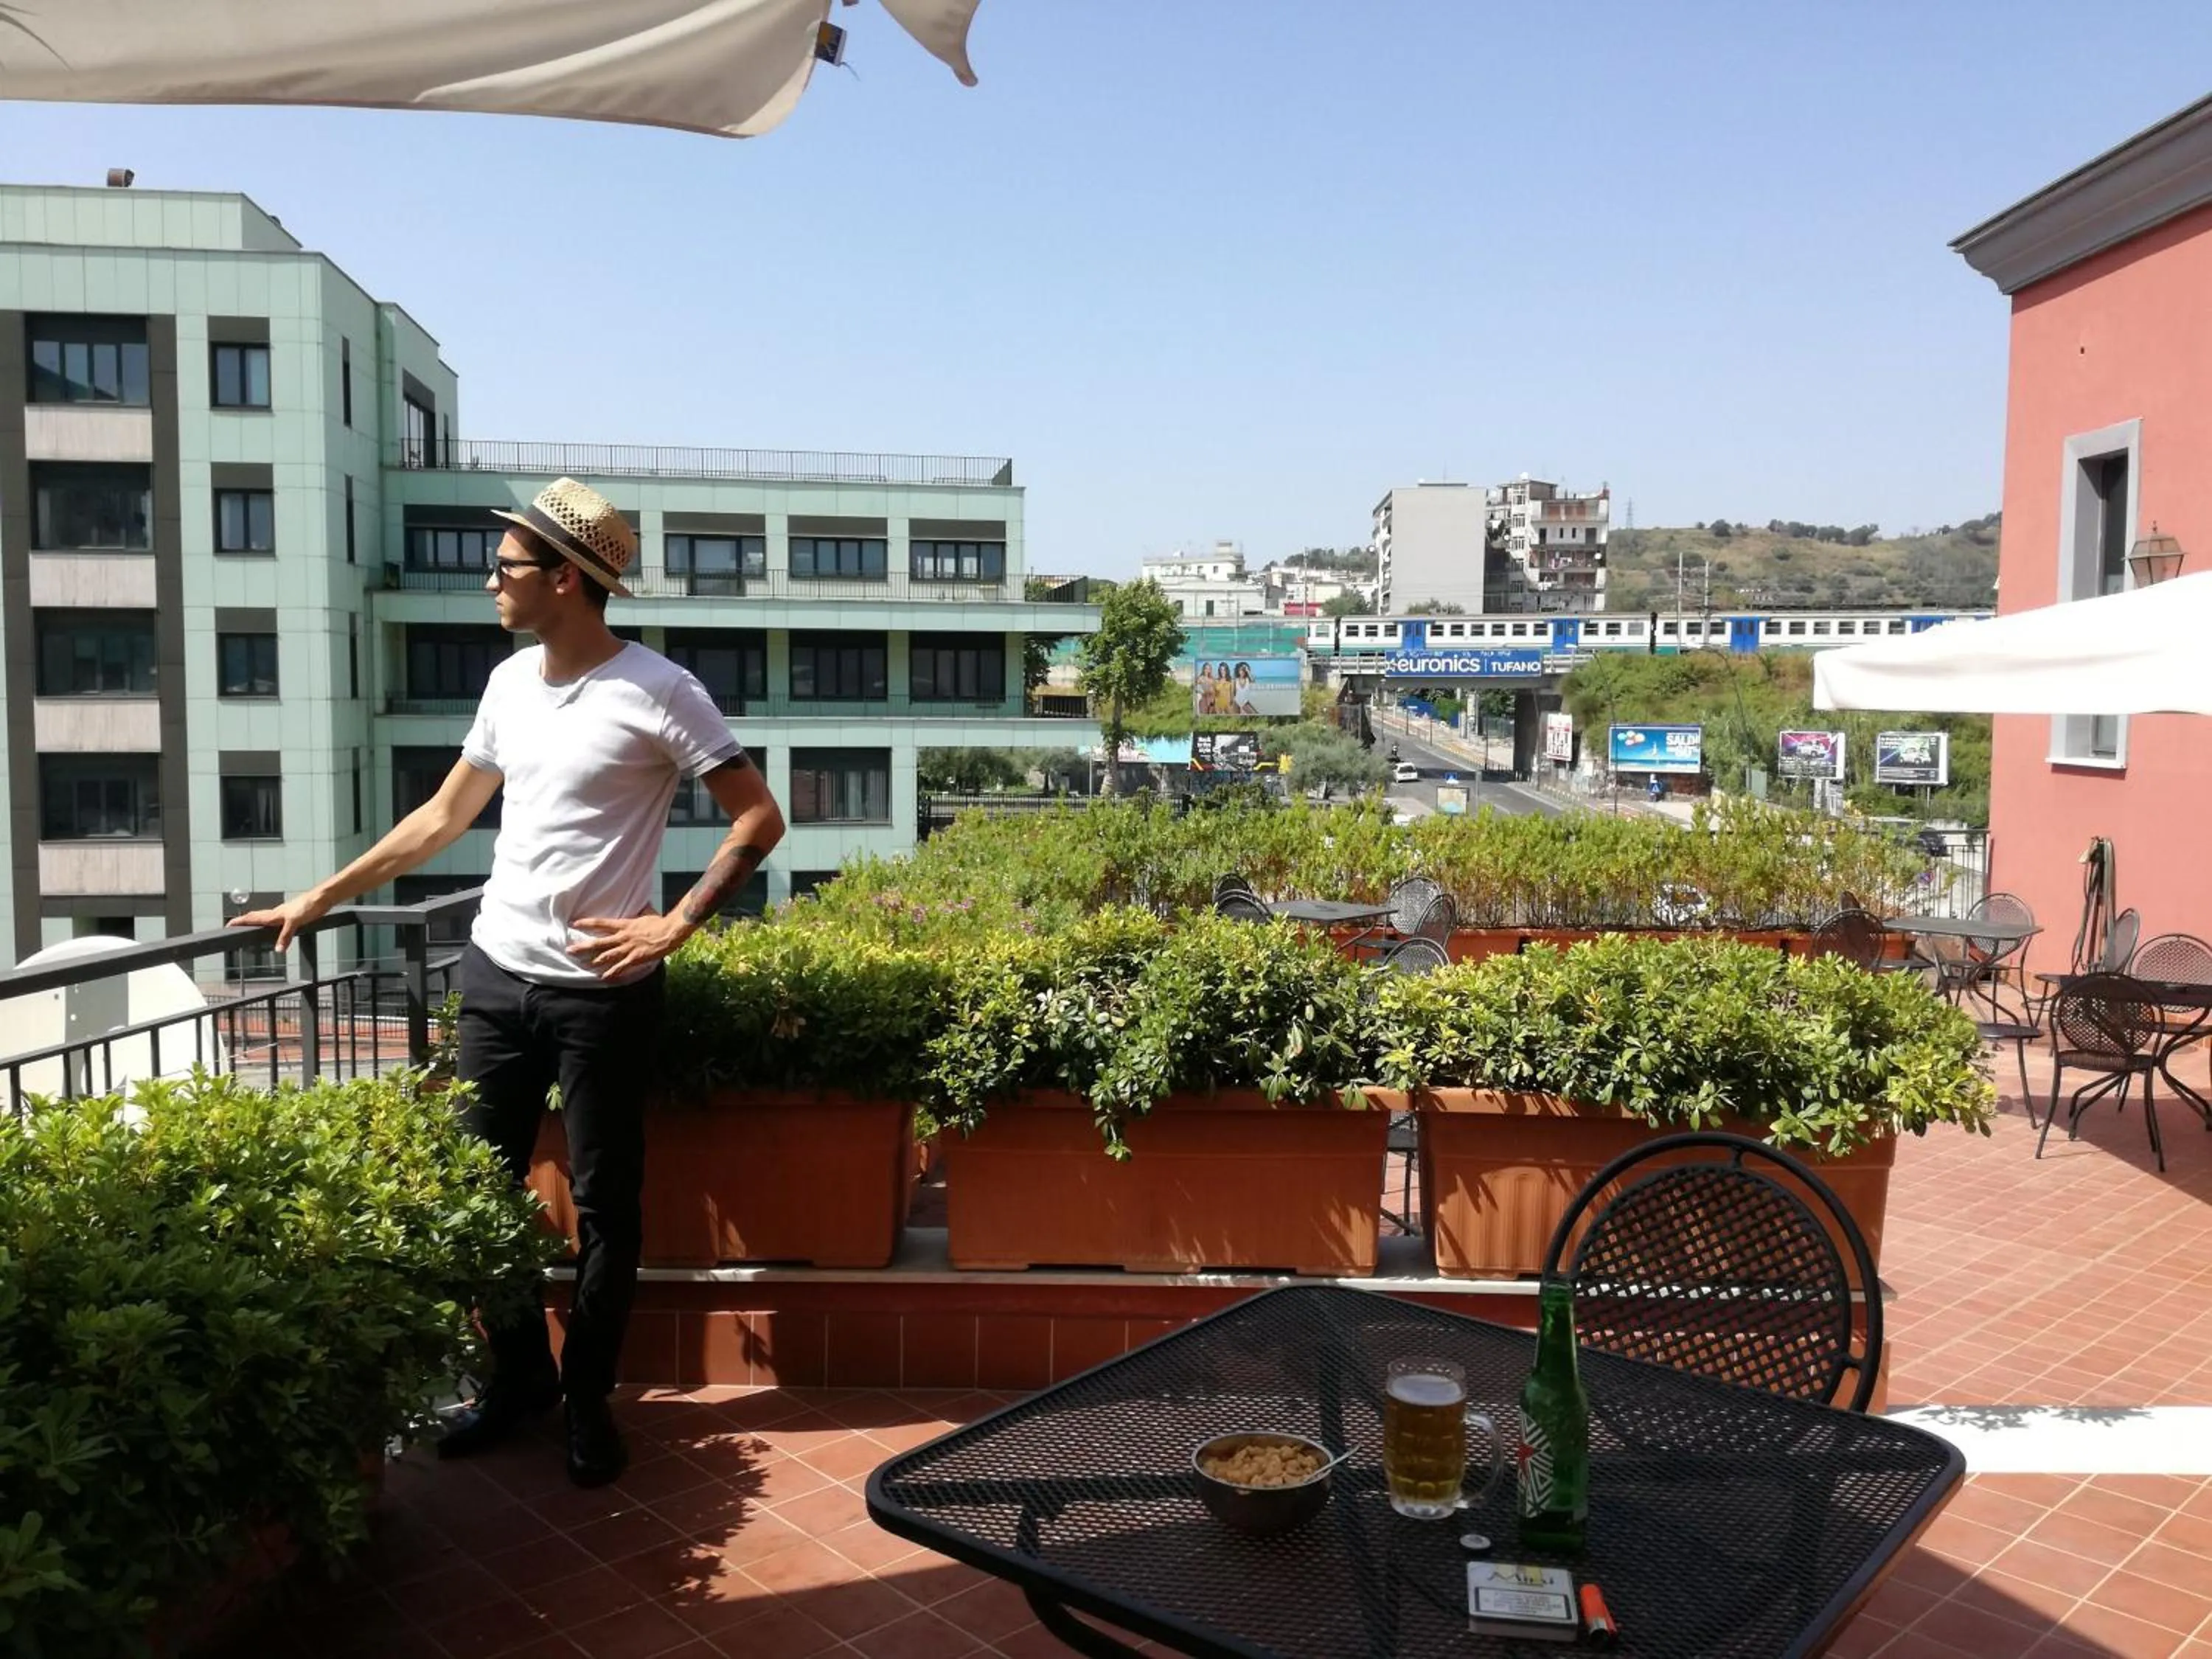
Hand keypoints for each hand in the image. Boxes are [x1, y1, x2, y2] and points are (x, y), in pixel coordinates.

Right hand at [226, 891, 329, 952]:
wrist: (322, 898)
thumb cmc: (309, 906)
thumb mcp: (295, 922)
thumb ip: (286, 935)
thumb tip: (278, 949)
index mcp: (274, 914)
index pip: (252, 918)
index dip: (240, 921)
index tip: (228, 925)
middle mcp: (277, 913)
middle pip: (256, 916)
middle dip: (244, 921)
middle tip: (234, 925)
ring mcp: (284, 913)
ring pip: (266, 917)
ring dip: (256, 921)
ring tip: (249, 926)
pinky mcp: (293, 915)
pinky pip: (277, 920)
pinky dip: (270, 923)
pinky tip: (275, 926)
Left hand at [567, 912, 688, 979]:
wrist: (670, 931)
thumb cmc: (659, 922)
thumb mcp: (646, 914)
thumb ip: (639, 912)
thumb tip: (640, 905)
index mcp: (624, 925)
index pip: (600, 923)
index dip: (586, 923)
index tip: (574, 924)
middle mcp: (622, 937)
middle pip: (598, 942)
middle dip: (583, 947)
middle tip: (569, 950)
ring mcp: (628, 948)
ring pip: (607, 955)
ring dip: (594, 961)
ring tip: (583, 965)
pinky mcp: (636, 958)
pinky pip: (621, 966)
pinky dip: (612, 972)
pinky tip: (604, 977)